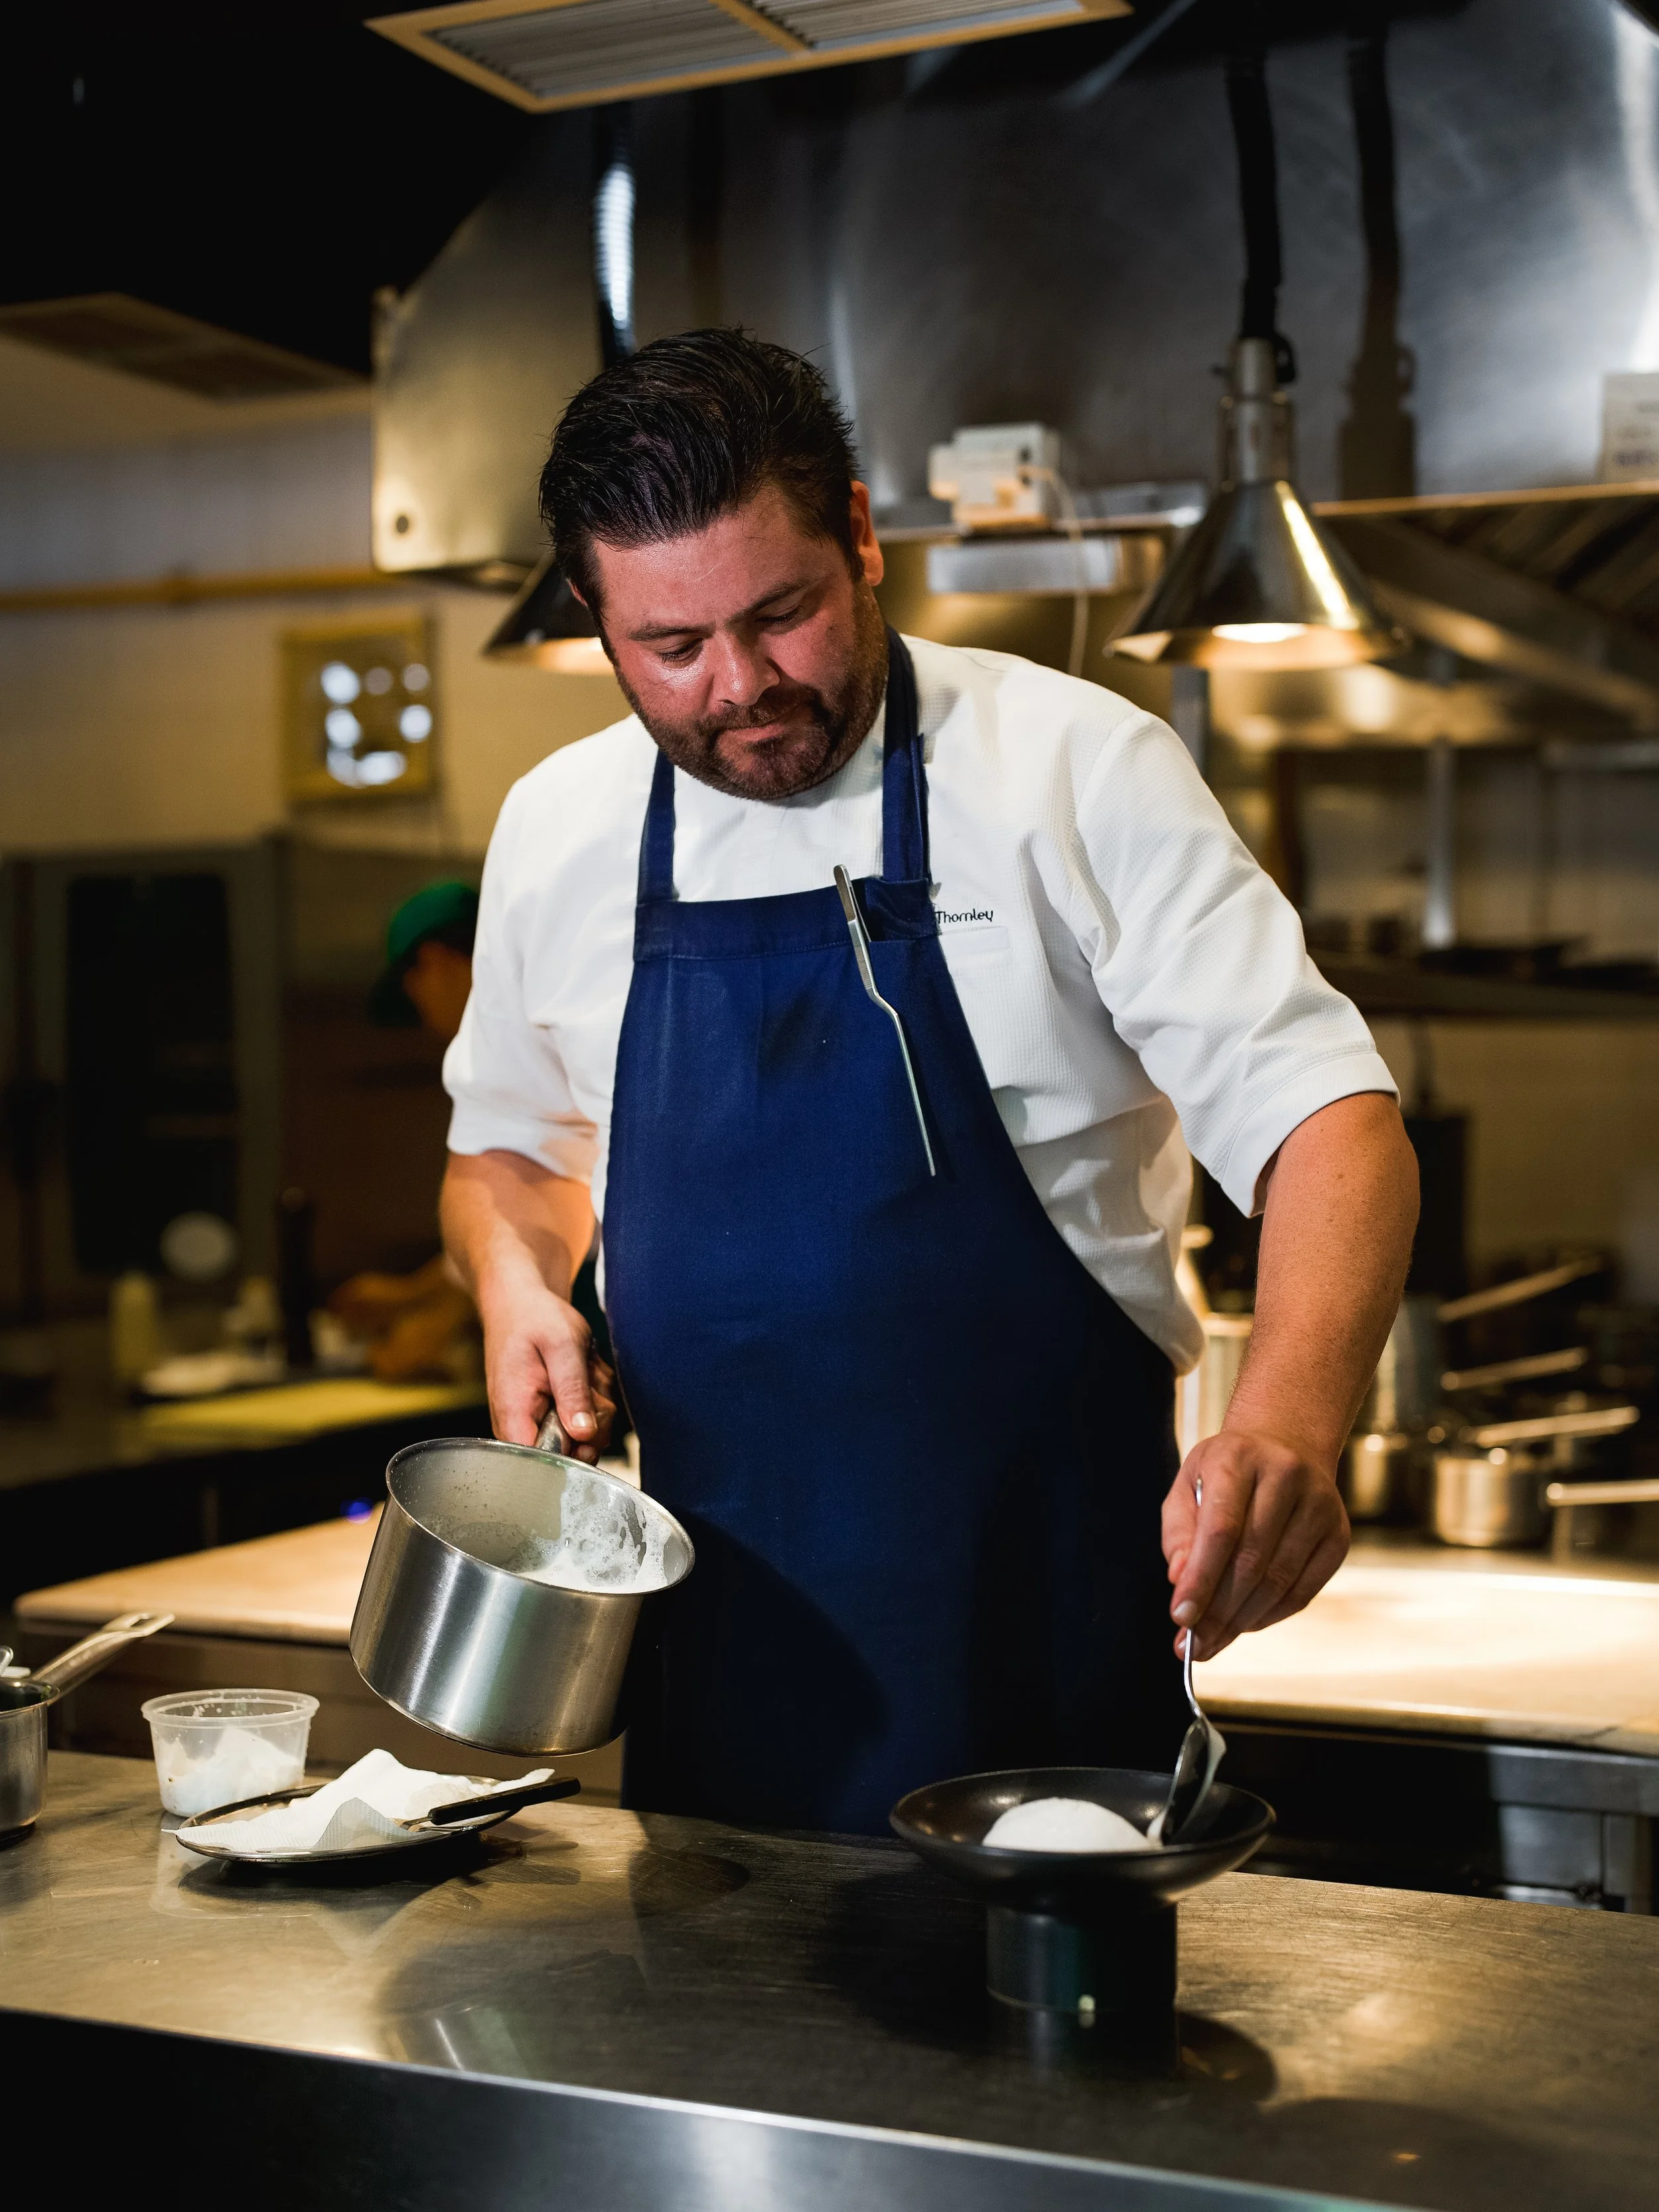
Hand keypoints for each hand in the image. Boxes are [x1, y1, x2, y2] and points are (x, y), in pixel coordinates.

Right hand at [477, 1282, 615, 1462]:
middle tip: (587, 1381)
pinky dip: (594, 1398)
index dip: (572, 1456)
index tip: (587, 1427)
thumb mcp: (562, 1346)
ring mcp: (538, 1423)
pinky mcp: (553, 1416)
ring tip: (581, 1369)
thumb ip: (573, 1391)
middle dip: (594, 1420)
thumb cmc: (534, 1318)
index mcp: (515, 1415)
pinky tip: (583, 1374)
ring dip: (597, 1403)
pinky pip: (587, 1423)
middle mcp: (521, 1427)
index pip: (539, 1463)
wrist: (520, 1303)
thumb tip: (583, 1435)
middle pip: (572, 1454)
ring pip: (587, 1438)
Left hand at [1161, 1428, 1348, 1659]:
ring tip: (1213, 1641)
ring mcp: (1320, 1506)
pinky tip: (1245, 1624)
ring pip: (1278, 1580)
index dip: (1200, 1578)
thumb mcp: (1189, 1483)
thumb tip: (1179, 1580)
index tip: (1180, 1616)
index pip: (1220, 1528)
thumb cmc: (1228, 1470)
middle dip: (1218, 1610)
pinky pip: (1303, 1591)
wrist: (1288, 1444)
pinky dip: (1270, 1615)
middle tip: (1193, 1643)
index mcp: (1239, 1457)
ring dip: (1241, 1620)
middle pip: (1251, 1560)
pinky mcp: (1338, 1535)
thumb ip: (1179, 1531)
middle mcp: (1286, 1477)